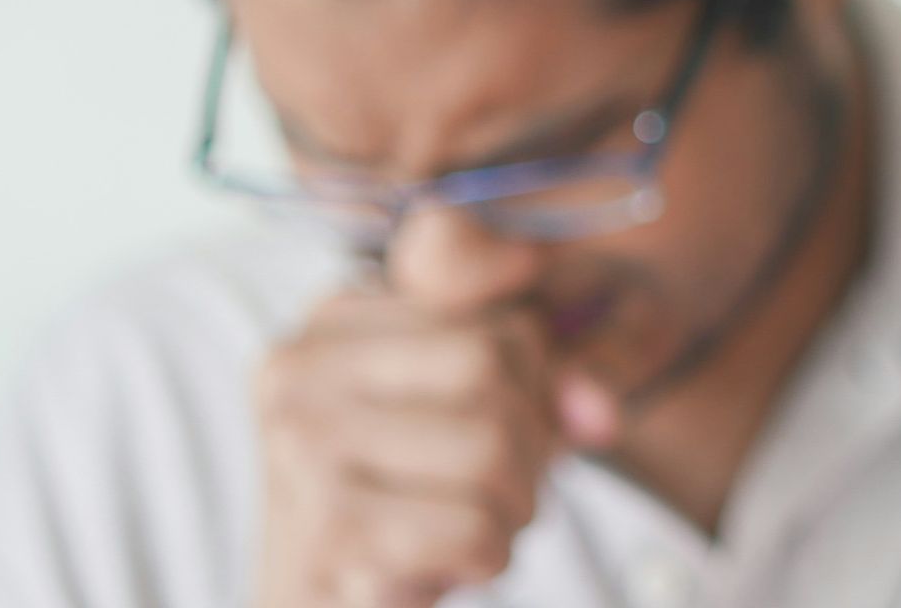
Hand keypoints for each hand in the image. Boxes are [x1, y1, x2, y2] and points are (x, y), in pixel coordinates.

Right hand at [253, 288, 614, 606]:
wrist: (315, 605)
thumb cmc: (403, 503)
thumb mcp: (466, 411)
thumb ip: (544, 378)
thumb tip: (600, 410)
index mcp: (335, 321)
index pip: (501, 325)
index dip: (539, 391)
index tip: (513, 435)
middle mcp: (301, 367)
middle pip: (490, 369)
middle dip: (530, 446)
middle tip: (503, 492)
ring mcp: (302, 445)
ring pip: (489, 447)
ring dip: (514, 507)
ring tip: (476, 526)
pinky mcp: (324, 528)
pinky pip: (473, 528)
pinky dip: (489, 555)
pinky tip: (449, 563)